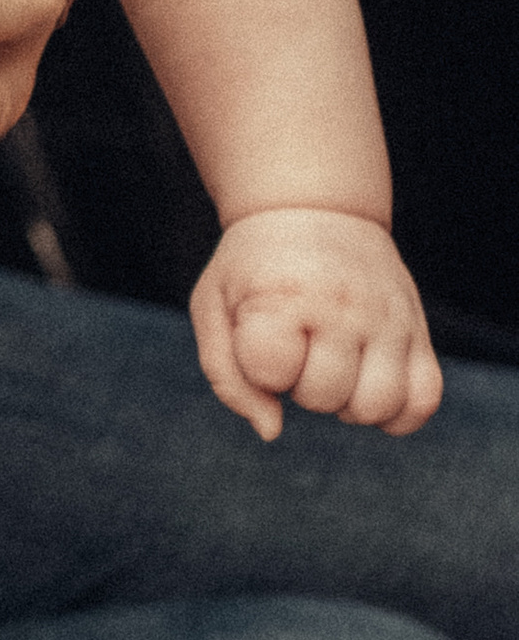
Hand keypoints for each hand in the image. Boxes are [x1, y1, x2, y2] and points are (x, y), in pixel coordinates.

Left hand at [189, 207, 442, 440]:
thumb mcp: (215, 306)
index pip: (271, 372)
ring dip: (347, 404)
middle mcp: (344, 307)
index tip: (260, 331)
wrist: (315, 208)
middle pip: (323, 398)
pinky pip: (423, 401)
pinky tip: (369, 388)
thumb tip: (271, 431)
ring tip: (334, 368)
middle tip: (299, 345)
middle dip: (300, 386)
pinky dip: (397, 414)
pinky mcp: (418, 330)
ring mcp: (388, 319)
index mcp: (286, 296)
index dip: (257, 366)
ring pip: (378, 407)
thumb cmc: (255, 268)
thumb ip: (228, 376)